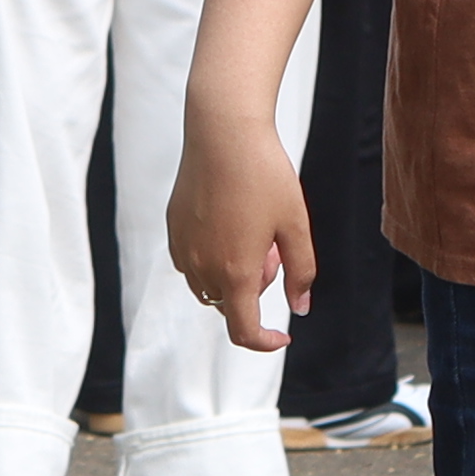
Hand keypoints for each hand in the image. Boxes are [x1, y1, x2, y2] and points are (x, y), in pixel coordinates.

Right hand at [167, 107, 316, 352]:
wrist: (223, 133)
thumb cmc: (265, 175)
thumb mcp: (295, 225)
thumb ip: (301, 272)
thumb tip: (300, 308)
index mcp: (236, 273)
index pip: (244, 332)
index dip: (264, 342)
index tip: (281, 335)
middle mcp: (203, 268)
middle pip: (229, 305)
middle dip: (254, 289)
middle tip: (272, 248)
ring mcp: (183, 249)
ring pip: (208, 287)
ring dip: (231, 276)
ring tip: (251, 233)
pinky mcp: (173, 230)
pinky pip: (191, 263)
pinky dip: (211, 259)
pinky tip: (229, 223)